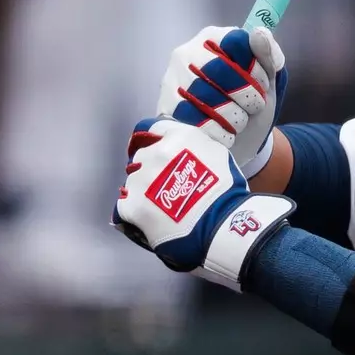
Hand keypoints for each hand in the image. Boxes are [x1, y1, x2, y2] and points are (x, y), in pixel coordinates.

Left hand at [114, 118, 293, 291]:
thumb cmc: (228, 192)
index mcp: (177, 138)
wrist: (223, 225)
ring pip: (133, 181)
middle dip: (151, 168)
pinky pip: (126, 205)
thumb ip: (195, 146)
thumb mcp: (218, 154)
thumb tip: (184, 149)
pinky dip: (137, 211)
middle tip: (168, 186)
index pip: (152, 129)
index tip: (159, 153)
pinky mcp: (131, 205)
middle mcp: (154, 153)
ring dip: (143, 190)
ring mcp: (139, 180)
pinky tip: (153, 219)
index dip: (155, 141)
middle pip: (142, 156)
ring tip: (162, 207)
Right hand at [155, 26, 287, 176]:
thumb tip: (259, 33)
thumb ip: (269, 54)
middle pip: (220, 69)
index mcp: (213, 38)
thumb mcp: (269, 78)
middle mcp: (187, 53)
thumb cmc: (251, 101)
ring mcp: (172, 80)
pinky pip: (198, 122)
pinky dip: (220, 133)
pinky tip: (224, 132)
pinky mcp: (166, 109)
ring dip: (235, 116)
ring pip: (208, 98)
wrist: (239, 140)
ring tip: (238, 119)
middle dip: (247, 95)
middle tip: (254, 106)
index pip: (237, 42)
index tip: (263, 84)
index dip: (256, 68)